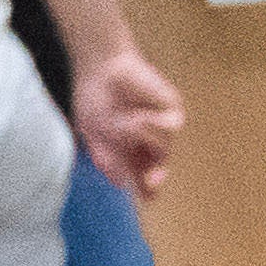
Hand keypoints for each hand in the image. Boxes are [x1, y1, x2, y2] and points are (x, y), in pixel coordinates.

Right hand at [70, 49, 182, 191]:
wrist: (101, 66)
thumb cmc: (95, 97)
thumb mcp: (93, 132)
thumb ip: (104, 157)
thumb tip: (119, 183)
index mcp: (129, 150)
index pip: (142, 175)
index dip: (146, 189)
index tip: (147, 199)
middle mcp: (148, 142)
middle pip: (159, 168)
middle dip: (154, 178)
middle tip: (150, 181)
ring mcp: (161, 126)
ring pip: (163, 149)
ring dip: (139, 139)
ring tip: (122, 122)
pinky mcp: (172, 108)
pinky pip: (170, 128)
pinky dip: (151, 126)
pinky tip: (138, 116)